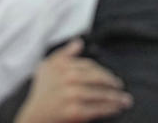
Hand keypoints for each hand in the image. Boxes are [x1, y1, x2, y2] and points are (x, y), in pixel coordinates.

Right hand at [13, 39, 132, 122]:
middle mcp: (69, 78)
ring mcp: (72, 95)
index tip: (112, 78)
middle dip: (113, 83)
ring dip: (116, 98)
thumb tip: (78, 42)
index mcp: (64, 66)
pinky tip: (117, 109)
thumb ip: (64, 54)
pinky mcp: (74, 111)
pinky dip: (110, 108)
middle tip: (121, 87)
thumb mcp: (47, 68)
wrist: (31, 118)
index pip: (91, 66)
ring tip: (126, 101)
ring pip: (101, 94)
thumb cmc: (41, 92)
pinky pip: (98, 108)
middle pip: (99, 78)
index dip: (103, 72)